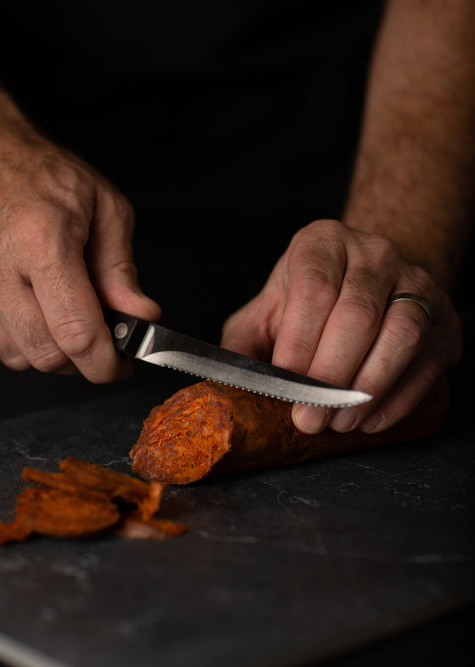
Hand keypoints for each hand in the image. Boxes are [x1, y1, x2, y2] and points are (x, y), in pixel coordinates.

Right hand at [0, 125, 159, 380]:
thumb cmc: (41, 174)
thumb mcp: (104, 208)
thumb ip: (121, 270)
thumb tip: (140, 318)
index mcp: (39, 239)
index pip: (76, 332)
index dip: (105, 362)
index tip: (120, 364)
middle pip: (47, 355)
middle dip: (82, 360)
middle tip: (103, 341)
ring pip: (18, 356)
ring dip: (51, 349)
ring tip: (64, 312)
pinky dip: (20, 336)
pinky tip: (30, 302)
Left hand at [221, 219, 461, 433]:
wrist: (369, 280)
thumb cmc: (311, 299)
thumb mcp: (268, 309)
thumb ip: (244, 343)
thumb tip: (222, 387)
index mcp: (323, 243)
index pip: (314, 288)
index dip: (300, 342)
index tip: (285, 384)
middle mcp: (374, 254)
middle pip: (358, 315)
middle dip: (330, 376)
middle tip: (308, 419)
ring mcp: (416, 283)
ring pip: (401, 336)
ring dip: (367, 389)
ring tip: (339, 423)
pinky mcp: (444, 319)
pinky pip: (427, 361)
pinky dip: (399, 398)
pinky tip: (370, 420)